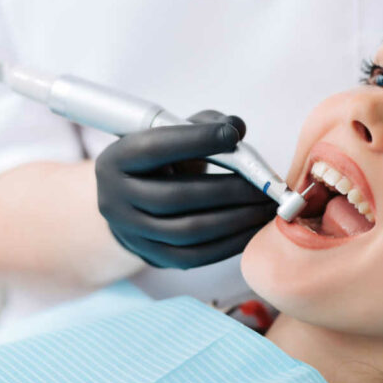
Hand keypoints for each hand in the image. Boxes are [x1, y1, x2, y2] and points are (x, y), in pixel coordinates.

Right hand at [95, 110, 276, 268]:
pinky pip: (198, 255)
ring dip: (236, 219)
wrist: (136, 204)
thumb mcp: (174, 135)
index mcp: (116, 160)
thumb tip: (236, 127)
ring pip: (189, 230)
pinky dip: (232, 242)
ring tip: (267, 208)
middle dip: (229, 190)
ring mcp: (132, 234)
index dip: (195, 140)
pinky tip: (255, 228)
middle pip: (177, 196)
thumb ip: (205, 124)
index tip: (231, 135)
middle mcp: (115, 199)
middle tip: (266, 185)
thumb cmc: (163, 162)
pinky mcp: (155, 258)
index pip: (154, 148)